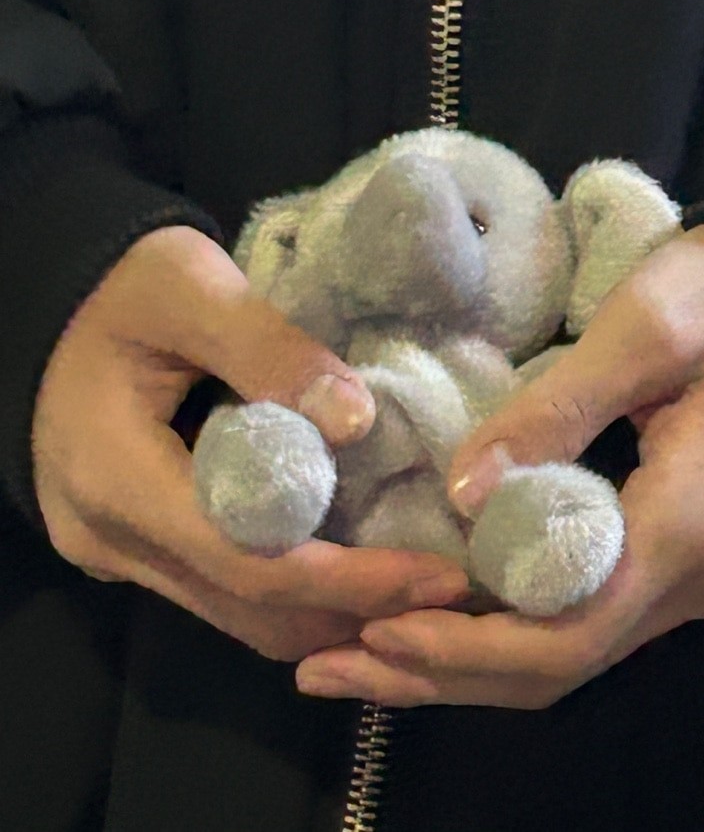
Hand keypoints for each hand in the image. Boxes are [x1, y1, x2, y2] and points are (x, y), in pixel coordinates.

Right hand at [32, 226, 467, 660]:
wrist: (56, 312)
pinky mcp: (140, 550)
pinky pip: (226, 595)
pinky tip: (354, 568)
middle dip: (356, 609)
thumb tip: (355, 419)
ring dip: (331, 612)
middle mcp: (114, 540)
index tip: (436, 574)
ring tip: (416, 586)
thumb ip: (266, 348)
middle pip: (250, 609)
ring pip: (240, 616)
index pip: (248, 562)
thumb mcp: (188, 287)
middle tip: (447, 588)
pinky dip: (297, 593)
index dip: (350, 579)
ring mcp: (122, 555)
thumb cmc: (121, 289)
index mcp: (118, 478)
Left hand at [295, 224, 703, 704]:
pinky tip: (442, 622)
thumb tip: (465, 490)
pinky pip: (581, 623)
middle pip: (560, 665)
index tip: (377, 632)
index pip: (570, 633)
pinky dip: (506, 635)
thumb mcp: (643, 331)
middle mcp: (694, 580)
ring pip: (569, 655)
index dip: (468, 647)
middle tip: (336, 664)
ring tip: (364, 657)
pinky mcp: (673, 565)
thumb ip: (557, 410)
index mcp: (689, 526)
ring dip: (468, 667)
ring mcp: (689, 581)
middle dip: (447, 674)